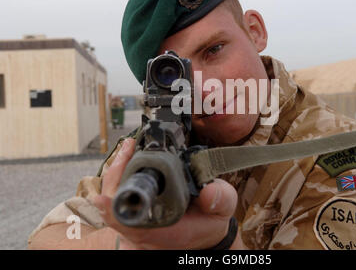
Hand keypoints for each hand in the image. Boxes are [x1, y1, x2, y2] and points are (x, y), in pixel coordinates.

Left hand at [93, 138, 239, 249]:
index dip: (115, 213)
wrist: (207, 232)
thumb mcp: (224, 208)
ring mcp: (138, 229)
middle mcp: (147, 235)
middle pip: (116, 211)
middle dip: (117, 177)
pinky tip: (125, 159)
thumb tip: (208, 190)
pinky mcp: (134, 220)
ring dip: (116, 175)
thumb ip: (220, 199)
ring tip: (128, 149)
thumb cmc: (212, 219)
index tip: (103, 199)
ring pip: (113, 204)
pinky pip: (117, 201)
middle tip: (127, 149)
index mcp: (168, 233)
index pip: (134, 227)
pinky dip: (118, 179)